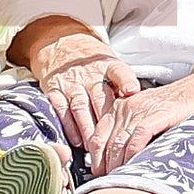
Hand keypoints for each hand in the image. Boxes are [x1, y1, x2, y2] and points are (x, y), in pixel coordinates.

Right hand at [13, 19, 140, 147]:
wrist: (62, 46)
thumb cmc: (93, 64)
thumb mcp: (110, 66)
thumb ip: (122, 87)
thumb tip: (139, 111)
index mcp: (107, 65)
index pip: (118, 71)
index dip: (126, 80)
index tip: (133, 90)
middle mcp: (88, 73)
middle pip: (99, 98)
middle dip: (106, 122)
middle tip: (113, 143)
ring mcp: (70, 82)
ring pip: (80, 107)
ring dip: (88, 129)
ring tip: (96, 147)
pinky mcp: (54, 89)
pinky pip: (61, 109)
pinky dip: (69, 127)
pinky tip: (77, 140)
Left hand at [87, 74, 193, 174]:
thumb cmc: (175, 108)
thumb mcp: (146, 118)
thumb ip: (131, 134)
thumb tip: (119, 162)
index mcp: (119, 108)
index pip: (97, 136)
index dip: (95, 159)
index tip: (98, 175)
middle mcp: (125, 107)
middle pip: (104, 142)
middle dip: (104, 166)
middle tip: (105, 185)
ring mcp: (140, 109)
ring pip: (118, 141)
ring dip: (116, 165)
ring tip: (117, 182)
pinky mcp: (157, 113)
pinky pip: (138, 136)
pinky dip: (133, 154)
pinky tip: (133, 167)